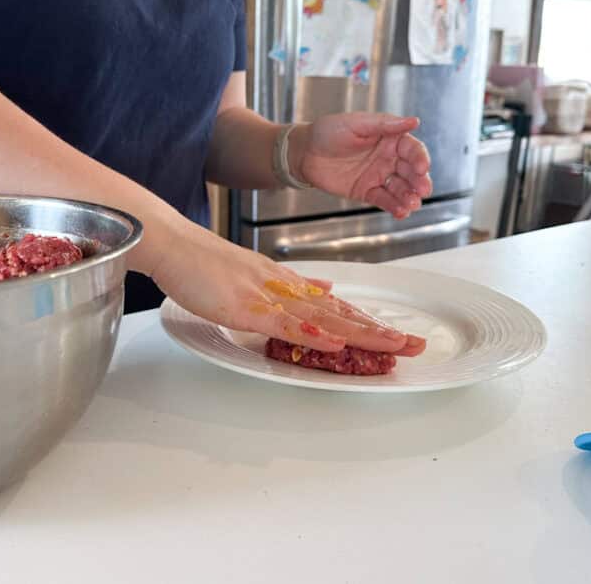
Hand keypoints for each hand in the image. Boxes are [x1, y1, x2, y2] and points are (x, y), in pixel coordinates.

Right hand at [151, 222, 425, 354]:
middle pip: (341, 313)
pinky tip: (335, 343)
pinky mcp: (247, 307)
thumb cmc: (203, 262)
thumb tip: (325, 288)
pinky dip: (312, 333)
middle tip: (416, 346)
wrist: (174, 243)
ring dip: (360, 334)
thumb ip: (290, 283)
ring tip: (393, 347)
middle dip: (380, 331)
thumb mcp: (254, 271)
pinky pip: (285, 323)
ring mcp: (268, 296)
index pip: (337, 305)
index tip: (396, 335)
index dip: (368, 321)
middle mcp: (286, 287)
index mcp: (287, 282)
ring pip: (323, 319)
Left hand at [293, 113, 432, 218]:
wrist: (304, 153)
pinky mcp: (367, 191)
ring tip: (412, 204)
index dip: (419, 158)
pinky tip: (401, 211)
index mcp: (389, 138)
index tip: (422, 167)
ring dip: (409, 196)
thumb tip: (413, 121)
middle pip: (411, 171)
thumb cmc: (327, 132)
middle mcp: (387, 157)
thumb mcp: (356, 123)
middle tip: (423, 190)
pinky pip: (385, 200)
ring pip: (400, 188)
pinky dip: (394, 206)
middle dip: (419, 181)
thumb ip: (384, 124)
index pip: (412, 149)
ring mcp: (378, 175)